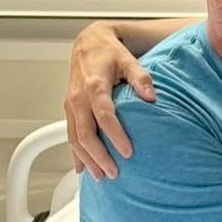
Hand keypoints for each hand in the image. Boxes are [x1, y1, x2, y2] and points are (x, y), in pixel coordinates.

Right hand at [64, 23, 155, 178]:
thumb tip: (152, 97)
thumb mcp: (128, 59)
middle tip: (114, 173)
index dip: (115, 135)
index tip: (128, 152)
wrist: (88, 43)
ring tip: (101, 177)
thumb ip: (140, 77)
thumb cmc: (109, 52)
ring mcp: (71, 106)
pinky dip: (75, 155)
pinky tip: (82, 170)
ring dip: (87, 160)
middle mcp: (78, 98)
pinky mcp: (69, 111)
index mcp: (94, 86)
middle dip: (98, 156)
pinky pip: (70, 136)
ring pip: (74, 139)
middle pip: (85, 134)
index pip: (104, 115)